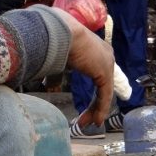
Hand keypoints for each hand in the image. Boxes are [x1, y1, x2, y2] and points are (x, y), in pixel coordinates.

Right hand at [50, 8, 113, 127]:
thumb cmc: (53, 40)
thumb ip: (58, 70)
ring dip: (95, 110)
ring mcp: (107, 63)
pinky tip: (96, 120)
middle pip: (103, 87)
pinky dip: (100, 109)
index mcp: (96, 50)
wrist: (59, 32)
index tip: (87, 108)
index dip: (94, 94)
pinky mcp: (105, 72)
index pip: (99, 77)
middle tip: (85, 120)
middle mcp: (105, 55)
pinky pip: (104, 95)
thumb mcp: (58, 58)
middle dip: (94, 105)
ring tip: (87, 123)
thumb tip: (48, 82)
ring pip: (104, 93)